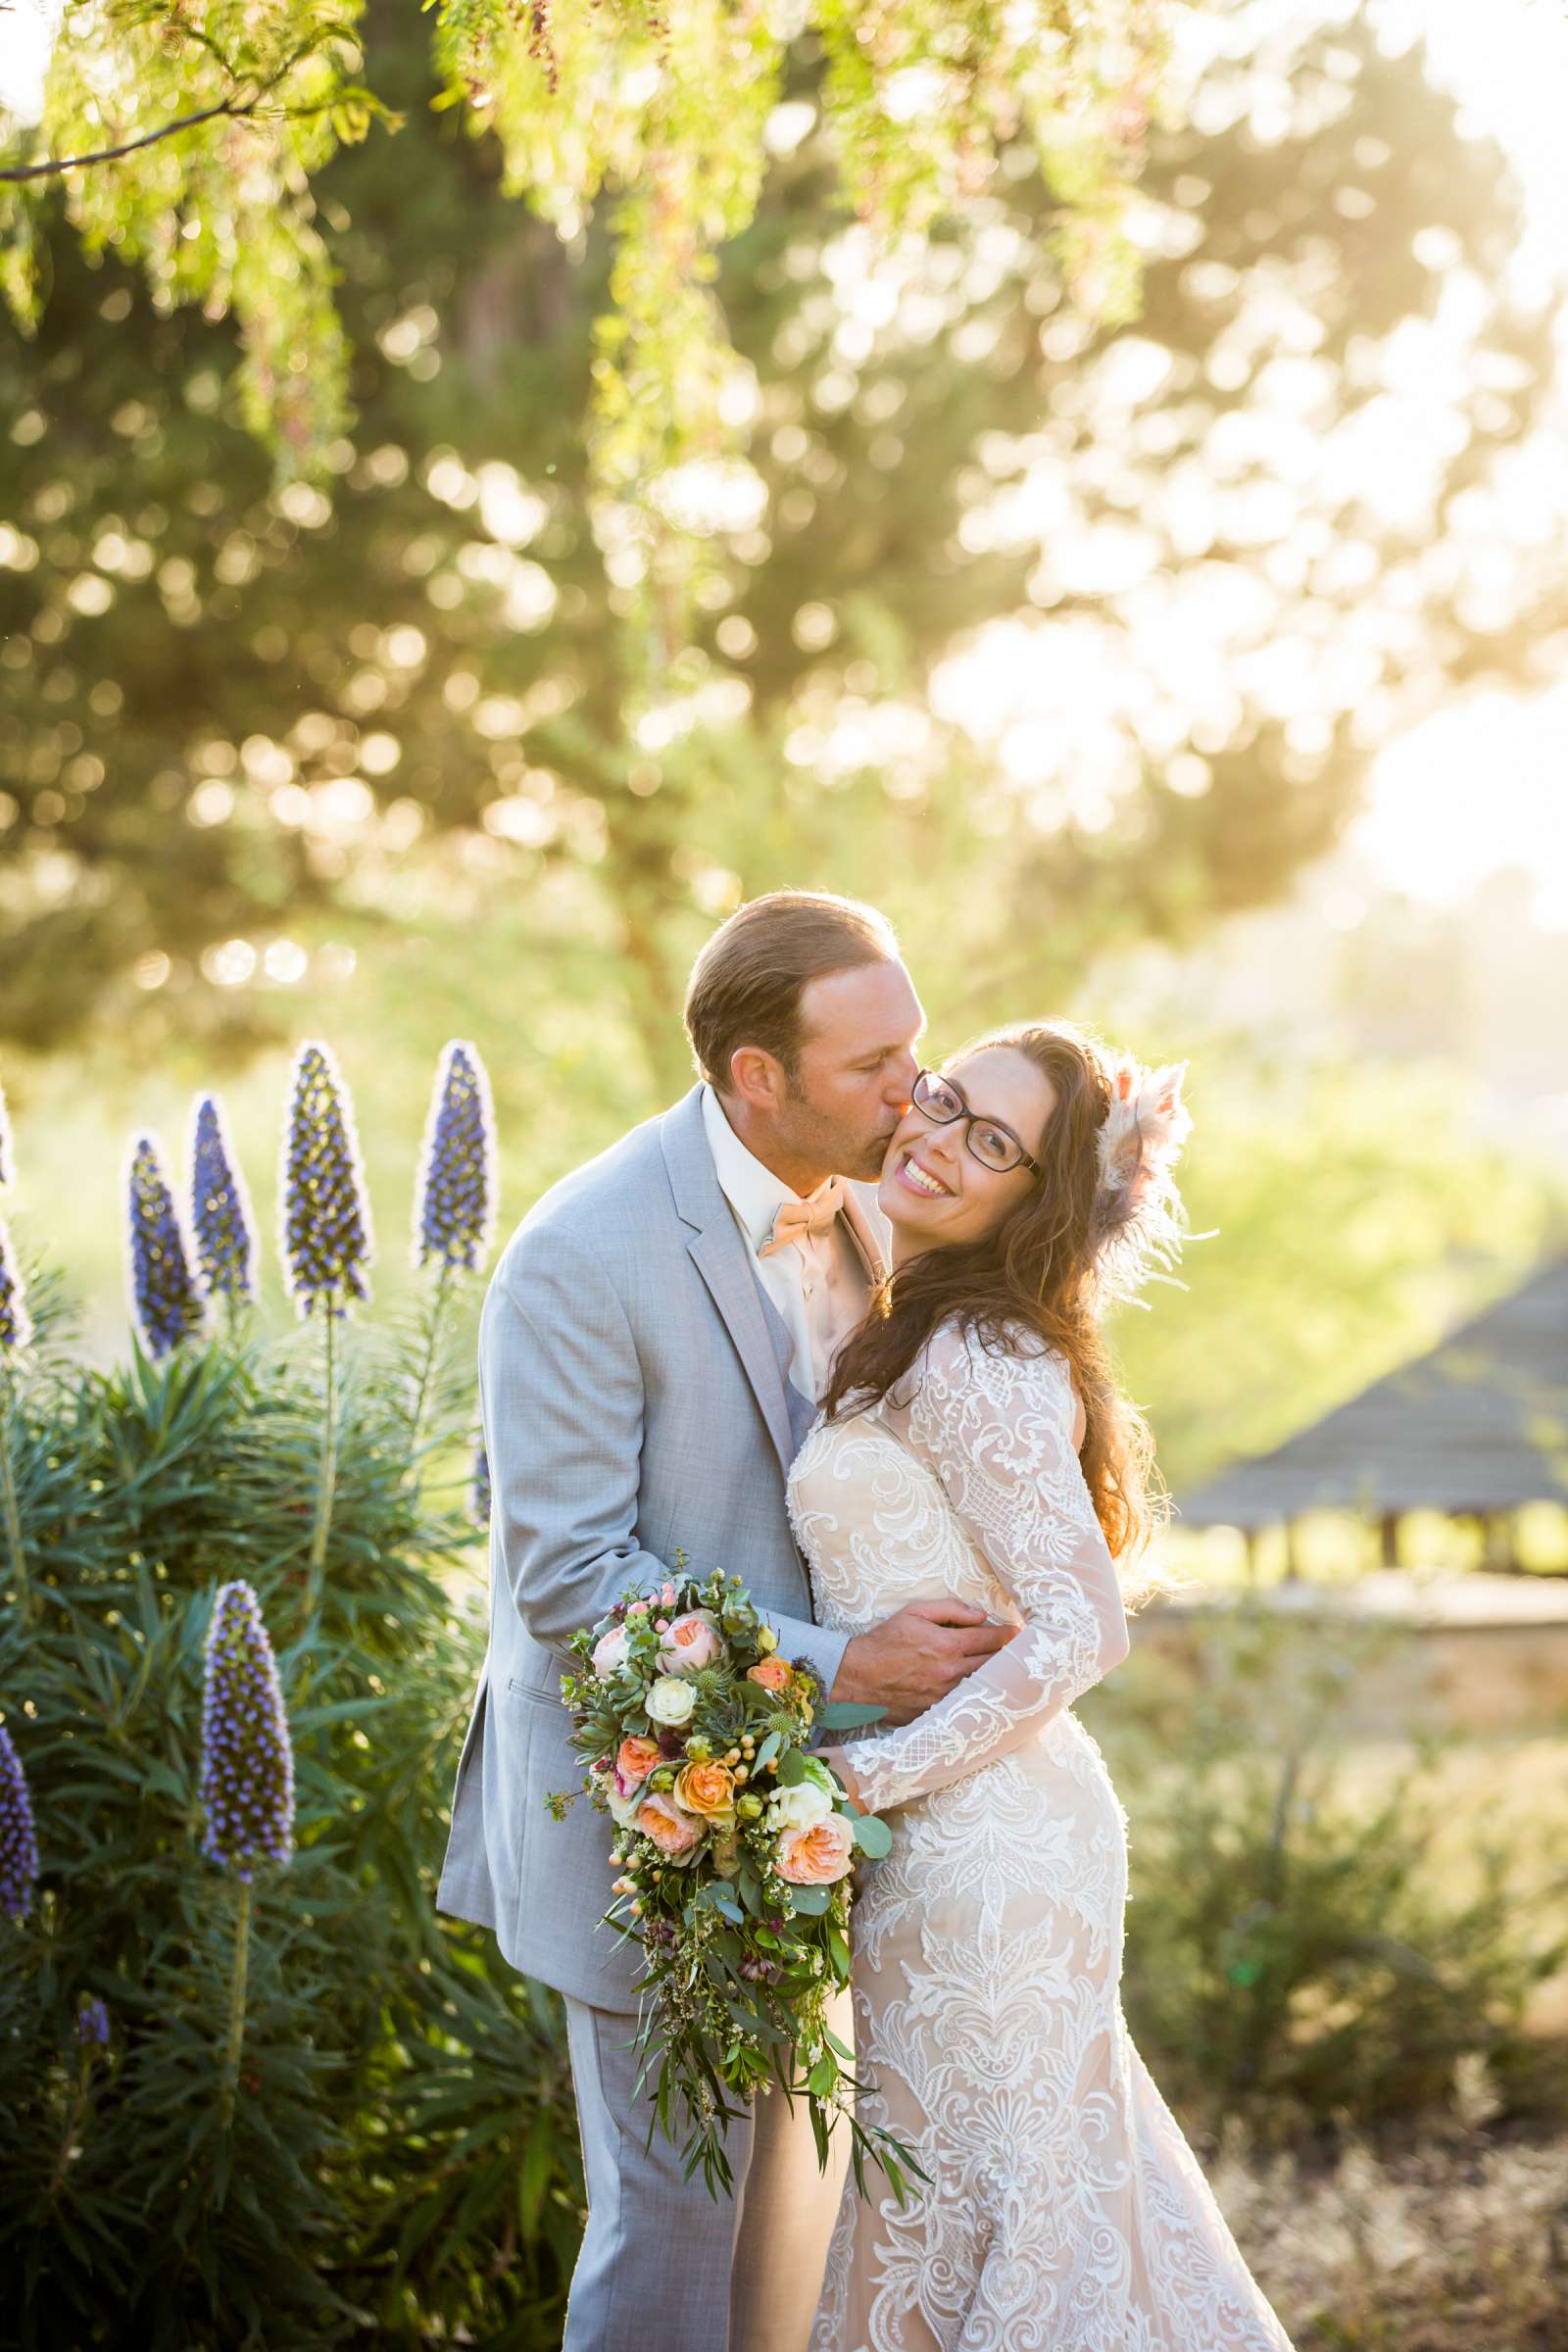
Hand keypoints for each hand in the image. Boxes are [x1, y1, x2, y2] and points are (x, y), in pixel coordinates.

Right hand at [829, 1599, 1015, 1724]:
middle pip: (995, 1665)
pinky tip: (978, 1688)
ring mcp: (945, 1695)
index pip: (991, 1639)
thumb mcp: (914, 1613)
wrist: (859, 1677)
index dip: (1009, 1635)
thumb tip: (980, 1615)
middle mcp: (950, 1672)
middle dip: (1008, 1656)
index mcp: (947, 1645)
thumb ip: (950, 1609)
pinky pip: (965, 1702)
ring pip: (983, 1685)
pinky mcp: (937, 1712)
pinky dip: (974, 1693)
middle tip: (1015, 1650)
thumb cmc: (885, 1641)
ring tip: (1001, 1668)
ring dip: (994, 1676)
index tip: (1017, 1632)